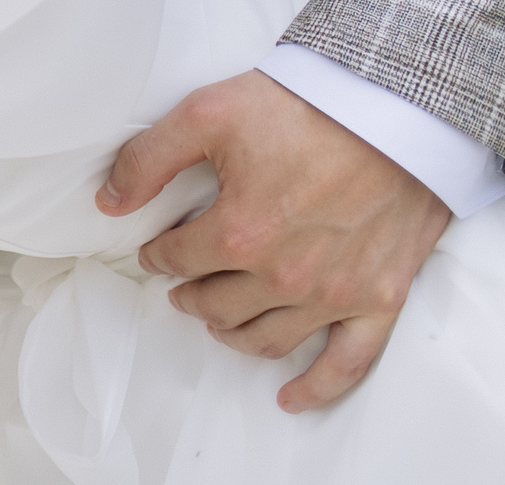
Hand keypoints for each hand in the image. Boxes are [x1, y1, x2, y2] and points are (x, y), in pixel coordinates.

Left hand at [101, 69, 450, 411]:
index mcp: (239, 231)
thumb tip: (108, 199)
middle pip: (216, 304)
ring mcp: (335, 293)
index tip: (157, 248)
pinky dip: (317, 387)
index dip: (159, 253)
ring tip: (217, 321)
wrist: (396, 109)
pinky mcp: (379, 298)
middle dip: (189, 294)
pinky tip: (290, 397)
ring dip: (233, 334)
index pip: (177, 259)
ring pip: (267, 338)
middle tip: (182, 283)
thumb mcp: (207, 113)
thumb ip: (148, 159)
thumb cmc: (304, 106)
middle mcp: (285, 274)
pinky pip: (347, 362)